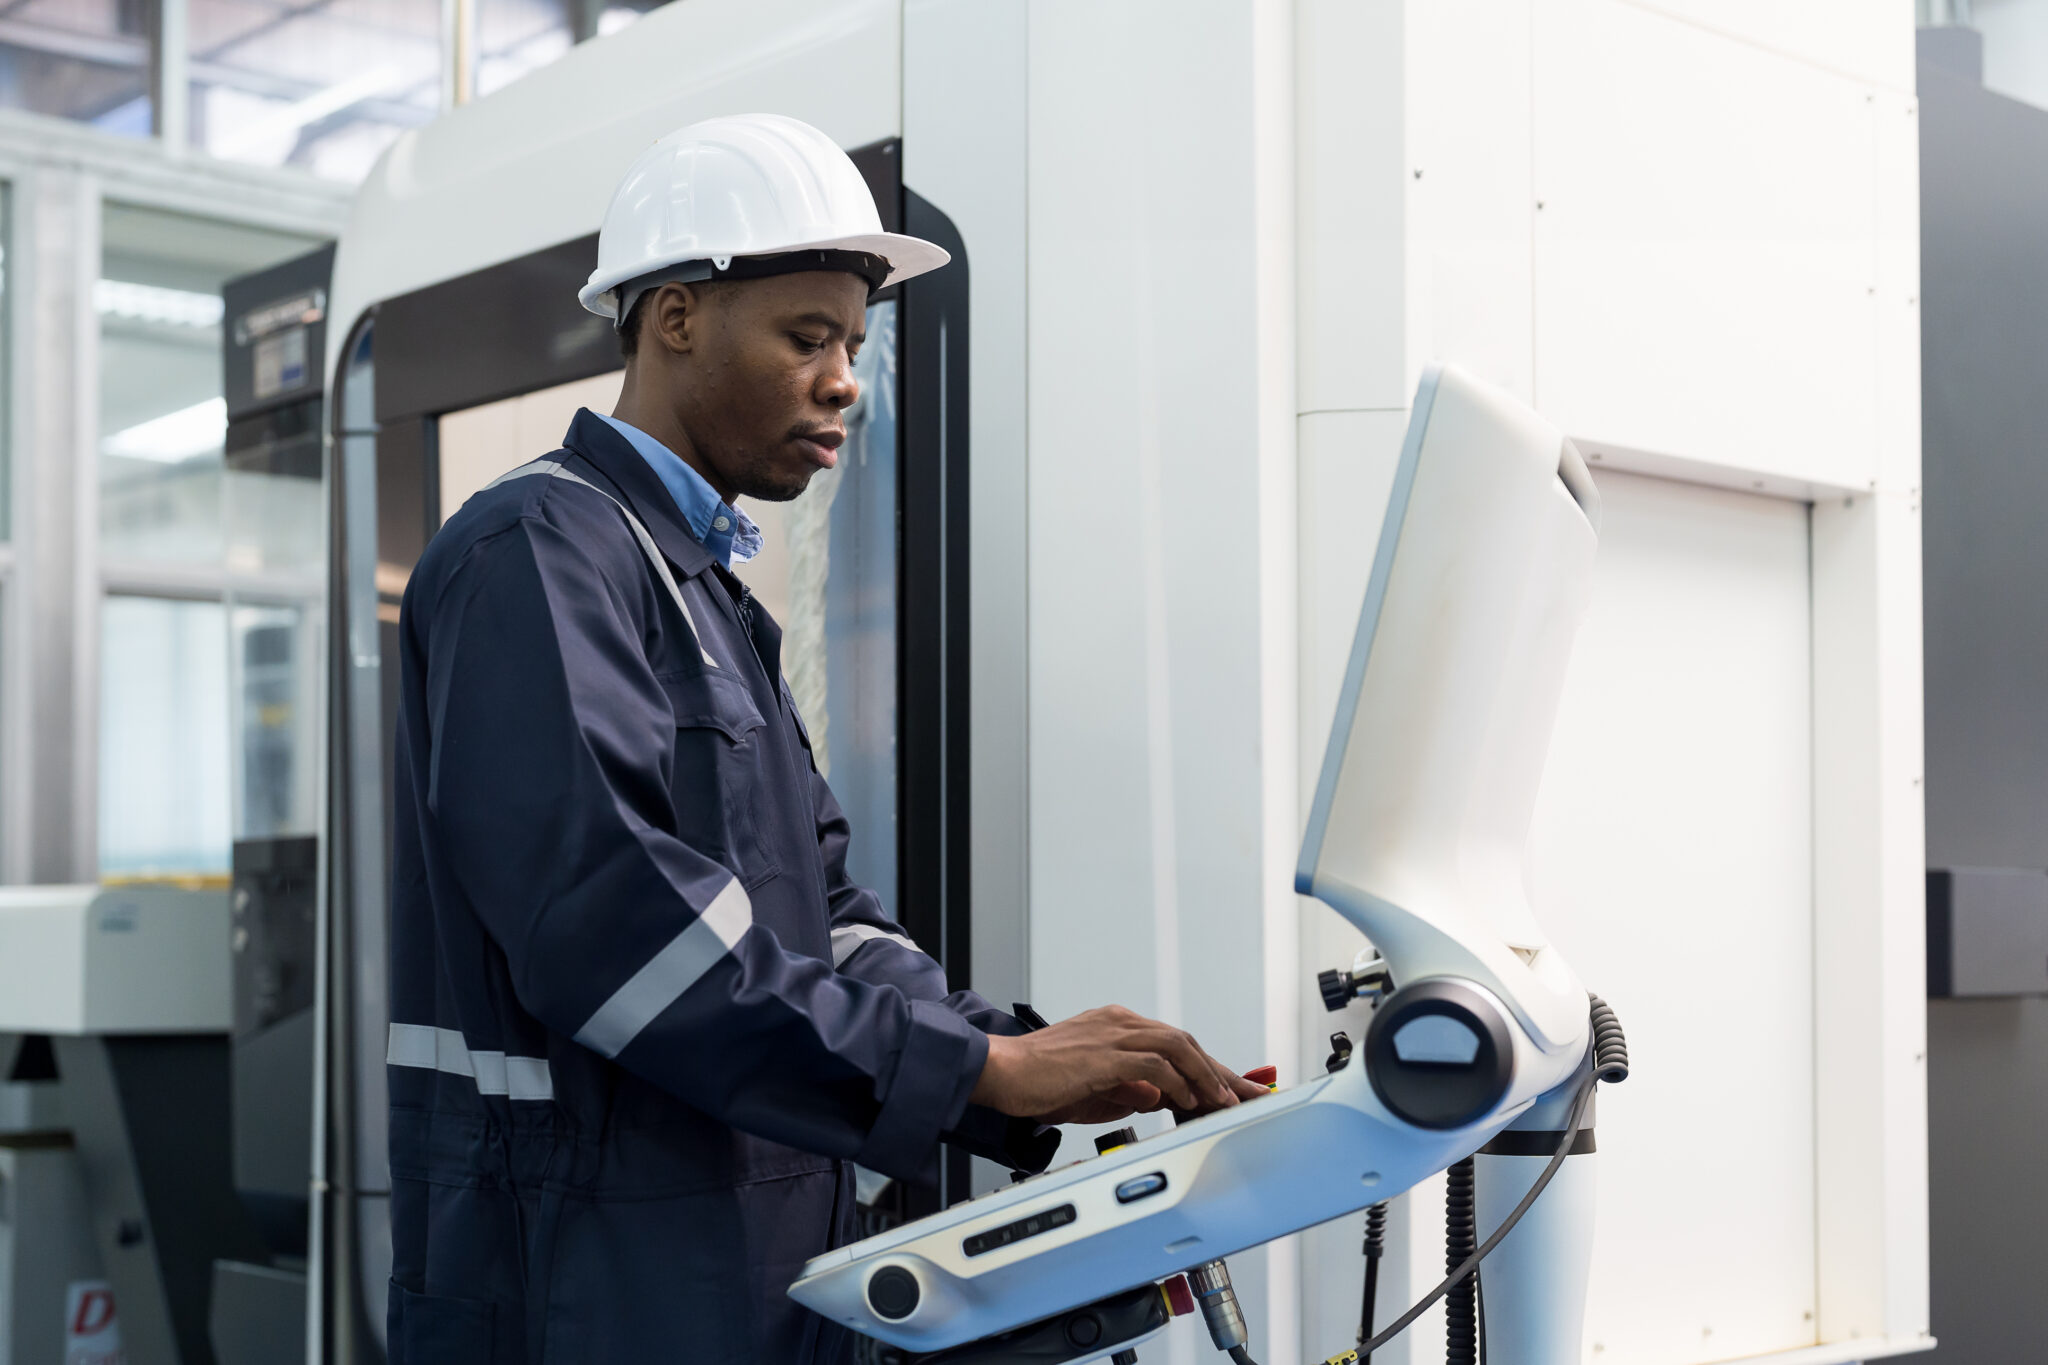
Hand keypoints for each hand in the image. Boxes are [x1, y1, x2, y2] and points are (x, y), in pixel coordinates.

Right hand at [969, 1005, 1269, 1125]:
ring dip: (1206, 1075)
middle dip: (1221, 1070)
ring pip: (1176, 1046)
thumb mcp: (1096, 1090)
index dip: (1207, 1067)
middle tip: (1250, 1093)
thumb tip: (1162, 1098)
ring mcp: (1112, 1034)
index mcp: (1116, 1027)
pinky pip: (1153, 1065)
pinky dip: (1177, 1082)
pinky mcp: (1104, 1054)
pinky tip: (1189, 1100)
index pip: (1173, 1044)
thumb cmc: (1039, 1082)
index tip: (1233, 1088)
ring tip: (1226, 1101)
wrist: (1000, 1072)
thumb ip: (1130, 1090)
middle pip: (1183, 1041)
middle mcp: (1119, 1023)